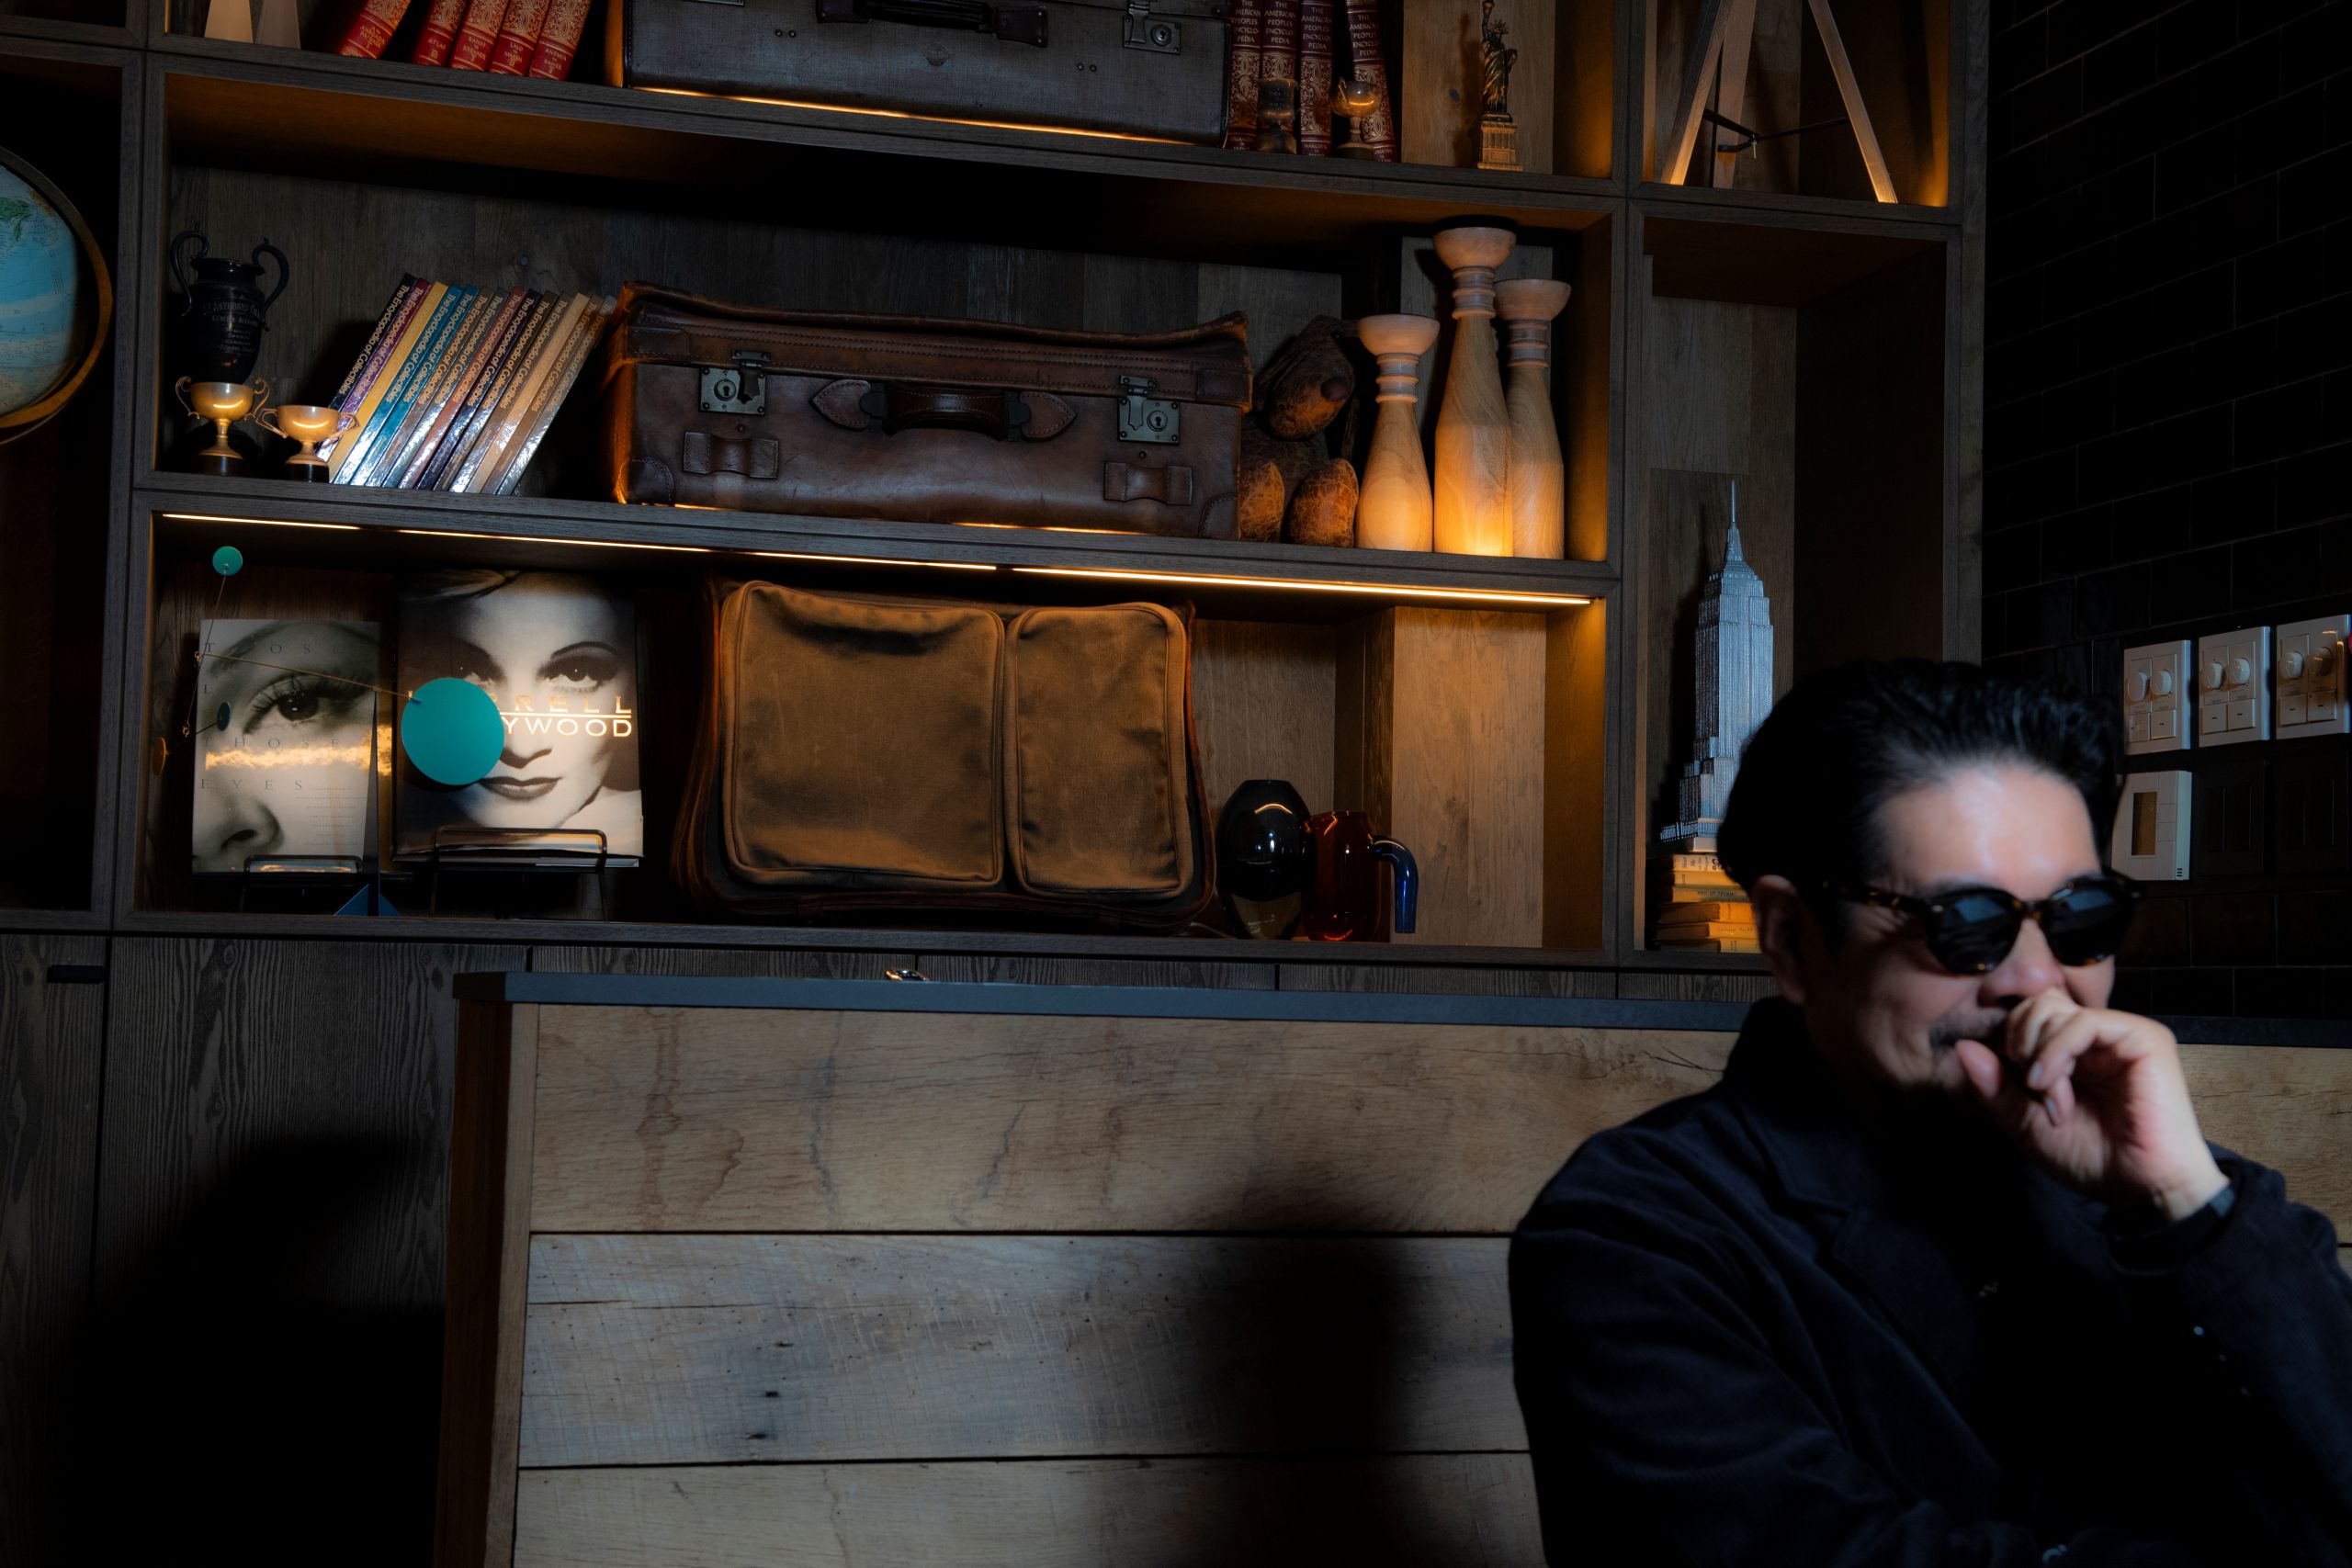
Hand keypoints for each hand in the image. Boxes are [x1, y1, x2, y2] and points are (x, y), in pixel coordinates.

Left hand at [1953, 990, 2226, 1222]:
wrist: (2142, 1187)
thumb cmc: (2090, 1157)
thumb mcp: (2025, 1122)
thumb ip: (1994, 1086)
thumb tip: (1962, 1047)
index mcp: (2072, 1050)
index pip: (2026, 1015)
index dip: (2009, 1041)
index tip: (2014, 1083)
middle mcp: (2096, 1035)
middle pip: (2035, 1003)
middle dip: (2020, 1044)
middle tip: (2031, 1088)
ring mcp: (2119, 1032)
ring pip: (2052, 1008)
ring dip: (2038, 1056)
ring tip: (2050, 1098)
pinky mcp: (2142, 1037)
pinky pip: (2081, 1022)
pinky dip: (2055, 1051)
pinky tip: (2050, 1083)